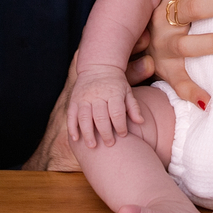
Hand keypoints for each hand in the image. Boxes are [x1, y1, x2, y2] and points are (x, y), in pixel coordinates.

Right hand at [22, 37, 155, 172]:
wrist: (98, 66)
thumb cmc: (116, 83)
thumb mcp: (127, 91)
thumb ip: (133, 107)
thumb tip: (140, 122)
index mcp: (113, 93)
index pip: (117, 112)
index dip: (120, 125)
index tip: (123, 135)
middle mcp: (97, 95)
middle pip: (100, 116)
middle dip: (105, 132)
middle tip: (110, 144)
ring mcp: (84, 97)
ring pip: (84, 117)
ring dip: (87, 133)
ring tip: (92, 146)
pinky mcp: (74, 100)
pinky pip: (71, 115)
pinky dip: (72, 127)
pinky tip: (75, 139)